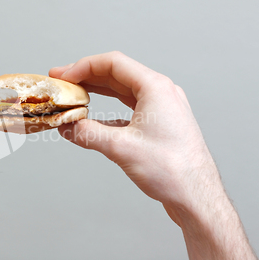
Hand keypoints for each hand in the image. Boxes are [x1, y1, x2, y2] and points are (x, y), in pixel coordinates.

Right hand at [49, 51, 218, 211]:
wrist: (196, 195)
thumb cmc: (172, 170)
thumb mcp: (121, 148)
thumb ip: (88, 134)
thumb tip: (66, 127)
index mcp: (155, 88)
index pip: (113, 63)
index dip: (83, 66)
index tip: (63, 76)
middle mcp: (160, 92)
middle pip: (116, 74)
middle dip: (86, 76)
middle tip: (61, 81)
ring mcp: (161, 107)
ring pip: (122, 90)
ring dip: (96, 91)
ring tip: (73, 94)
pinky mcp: (159, 123)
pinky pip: (128, 108)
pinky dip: (107, 110)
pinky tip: (92, 118)